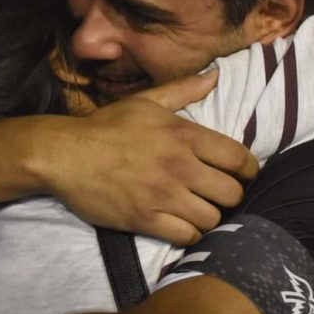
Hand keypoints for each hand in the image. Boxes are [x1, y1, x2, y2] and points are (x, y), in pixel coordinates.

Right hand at [38, 70, 258, 244]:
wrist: (64, 155)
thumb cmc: (106, 127)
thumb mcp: (146, 101)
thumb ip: (183, 90)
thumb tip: (214, 76)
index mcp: (184, 134)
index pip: (239, 159)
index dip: (249, 171)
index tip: (243, 175)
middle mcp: (179, 165)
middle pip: (232, 193)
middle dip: (229, 196)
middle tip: (217, 195)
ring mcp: (163, 195)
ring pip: (212, 218)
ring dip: (209, 217)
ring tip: (198, 211)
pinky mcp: (145, 219)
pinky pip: (187, 237)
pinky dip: (190, 234)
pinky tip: (182, 225)